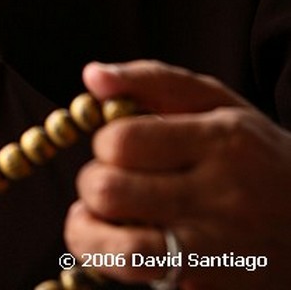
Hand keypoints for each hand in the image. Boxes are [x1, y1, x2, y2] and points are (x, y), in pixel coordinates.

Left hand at [63, 59, 290, 288]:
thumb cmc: (255, 153)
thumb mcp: (217, 102)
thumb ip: (152, 80)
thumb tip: (92, 77)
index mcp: (222, 141)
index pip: (124, 141)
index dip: (104, 142)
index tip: (115, 145)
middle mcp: (223, 198)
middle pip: (111, 193)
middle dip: (92, 184)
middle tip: (104, 180)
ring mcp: (219, 251)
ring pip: (124, 251)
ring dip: (90, 234)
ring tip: (92, 219)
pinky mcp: (212, 287)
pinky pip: (145, 280)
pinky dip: (118, 262)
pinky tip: (124, 243)